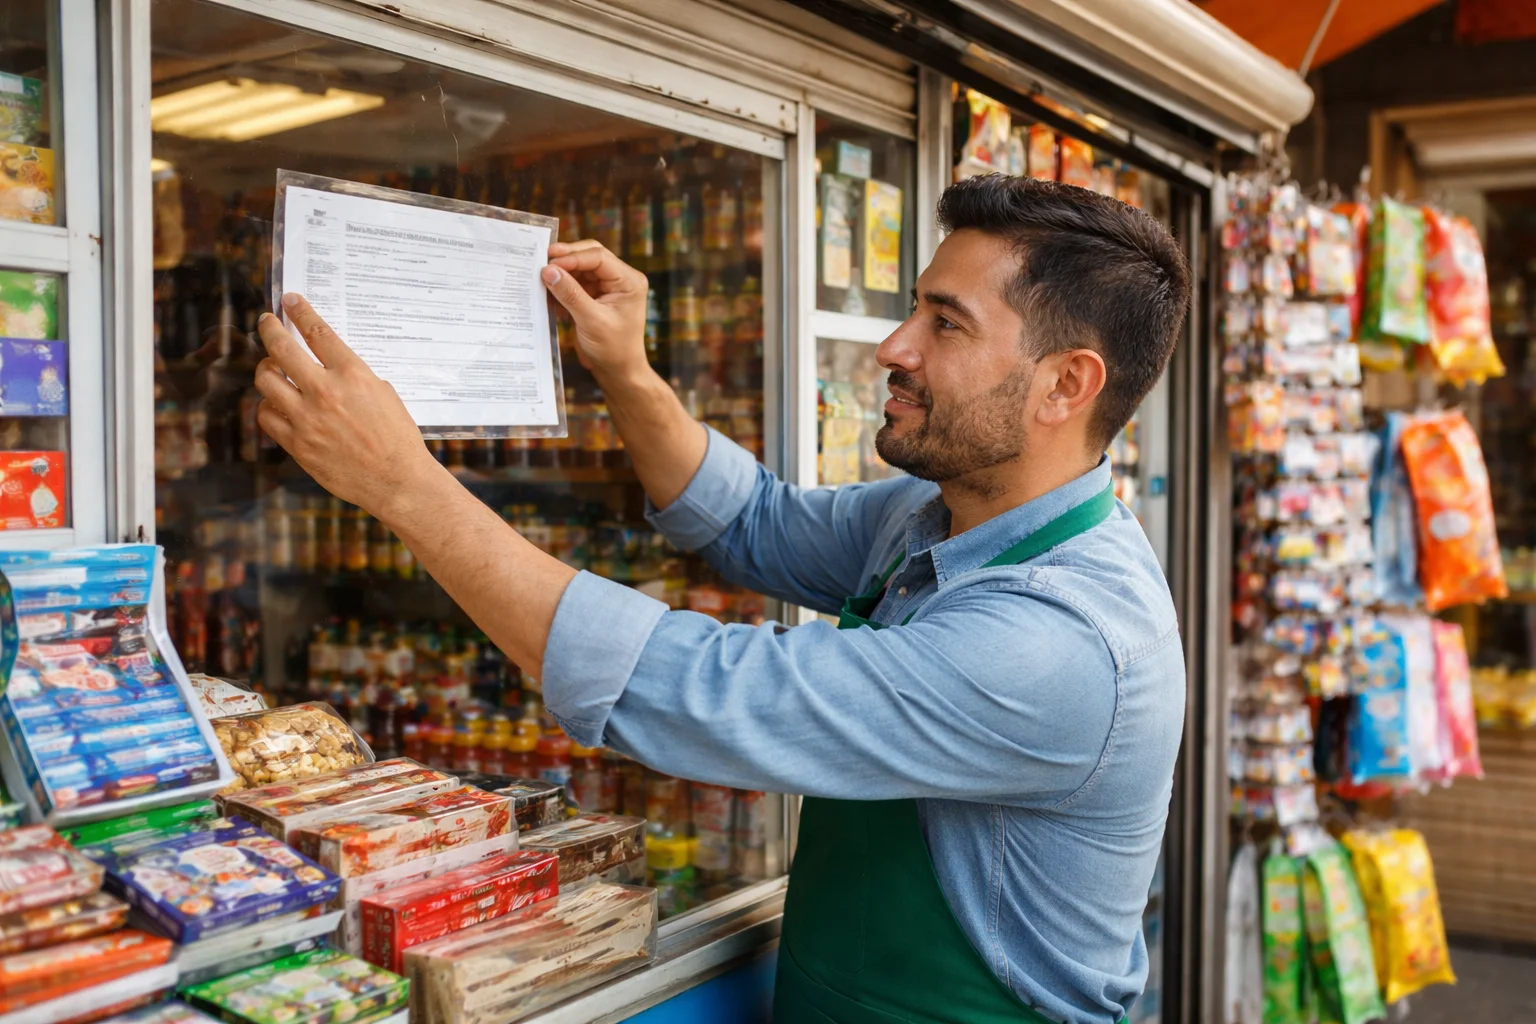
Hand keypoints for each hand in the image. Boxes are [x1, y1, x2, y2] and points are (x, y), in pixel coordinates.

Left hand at [254, 294, 444, 517]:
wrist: (397, 481)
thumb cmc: (397, 438)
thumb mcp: (384, 394)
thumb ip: (353, 376)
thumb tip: (329, 365)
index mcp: (353, 375)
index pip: (317, 332)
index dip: (300, 311)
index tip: (289, 300)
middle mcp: (326, 392)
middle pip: (281, 348)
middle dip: (269, 329)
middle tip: (267, 322)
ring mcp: (307, 418)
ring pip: (265, 379)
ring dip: (266, 369)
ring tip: (273, 369)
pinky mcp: (296, 443)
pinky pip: (266, 415)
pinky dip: (268, 405)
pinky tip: (278, 404)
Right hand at [543, 240, 650, 387]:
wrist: (618, 371)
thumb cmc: (613, 349)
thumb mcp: (591, 321)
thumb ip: (570, 294)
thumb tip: (549, 271)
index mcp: (629, 281)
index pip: (598, 257)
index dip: (572, 257)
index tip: (549, 263)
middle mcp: (620, 279)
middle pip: (589, 256)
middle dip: (565, 260)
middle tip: (541, 263)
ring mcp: (606, 287)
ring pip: (579, 269)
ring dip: (561, 274)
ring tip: (541, 280)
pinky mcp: (594, 296)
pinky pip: (575, 283)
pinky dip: (561, 287)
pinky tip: (548, 294)